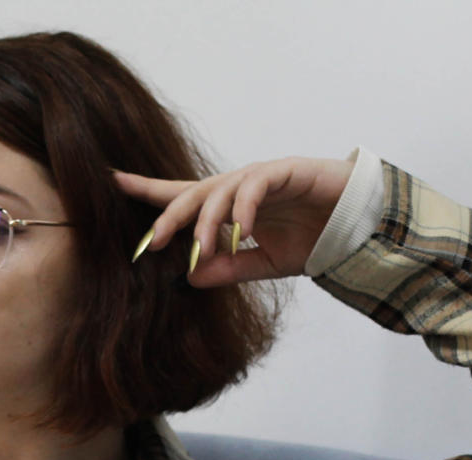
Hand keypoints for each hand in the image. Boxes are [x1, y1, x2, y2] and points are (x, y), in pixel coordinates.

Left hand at [112, 154, 355, 284]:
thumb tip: (191, 277)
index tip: (112, 182)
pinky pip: (256, 184)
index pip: (182, 196)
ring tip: (201, 249)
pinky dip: (244, 208)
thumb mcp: (265, 263)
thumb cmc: (312, 237)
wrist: (359, 224)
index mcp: (229, 206)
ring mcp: (261, 176)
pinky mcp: (287, 170)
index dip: (148, 190)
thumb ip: (230, 269)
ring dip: (208, 222)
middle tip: (149, 244)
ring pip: (221, 190)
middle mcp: (239, 186)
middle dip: (168, 217)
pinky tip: (241, 230)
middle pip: (193, 193)